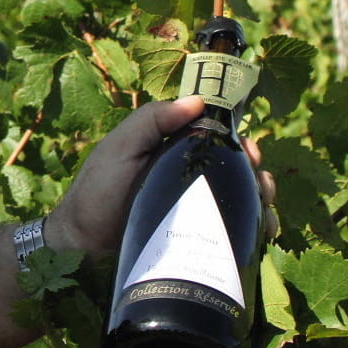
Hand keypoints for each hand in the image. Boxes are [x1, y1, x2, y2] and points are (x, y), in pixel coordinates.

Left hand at [47, 96, 278, 257]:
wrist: (84, 246)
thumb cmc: (97, 190)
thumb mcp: (121, 147)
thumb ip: (152, 120)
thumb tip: (198, 101)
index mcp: (173, 151)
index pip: (217, 140)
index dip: (238, 142)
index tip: (250, 150)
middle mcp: (187, 178)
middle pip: (235, 171)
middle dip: (255, 174)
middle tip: (259, 182)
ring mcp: (194, 210)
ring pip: (239, 201)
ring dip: (260, 201)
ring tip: (263, 208)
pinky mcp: (197, 240)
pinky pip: (232, 232)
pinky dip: (253, 230)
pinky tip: (262, 233)